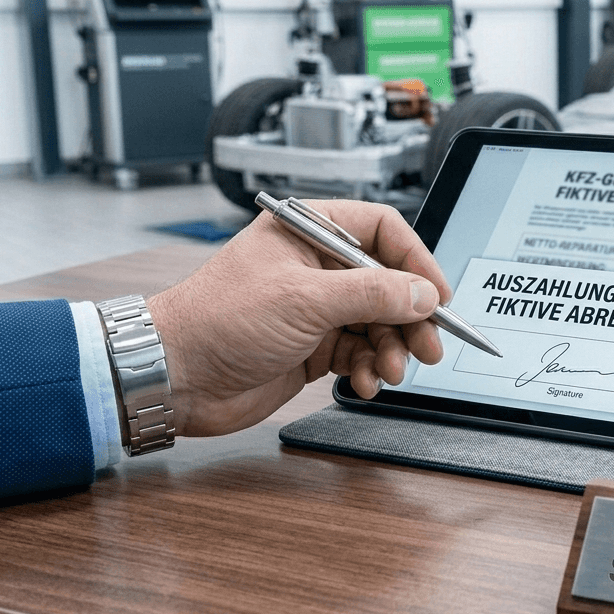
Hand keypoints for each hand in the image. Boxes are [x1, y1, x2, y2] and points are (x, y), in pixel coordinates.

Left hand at [146, 200, 450, 436]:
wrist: (176, 376)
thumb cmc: (217, 320)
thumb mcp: (304, 299)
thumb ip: (371, 293)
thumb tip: (422, 294)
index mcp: (310, 230)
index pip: (383, 231)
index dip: (416, 262)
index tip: (437, 296)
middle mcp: (316, 265)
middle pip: (389, 283)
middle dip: (411, 317)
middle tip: (429, 347)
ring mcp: (316, 307)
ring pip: (379, 322)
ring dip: (391, 348)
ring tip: (389, 371)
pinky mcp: (313, 346)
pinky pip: (361, 352)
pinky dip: (370, 368)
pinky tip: (366, 382)